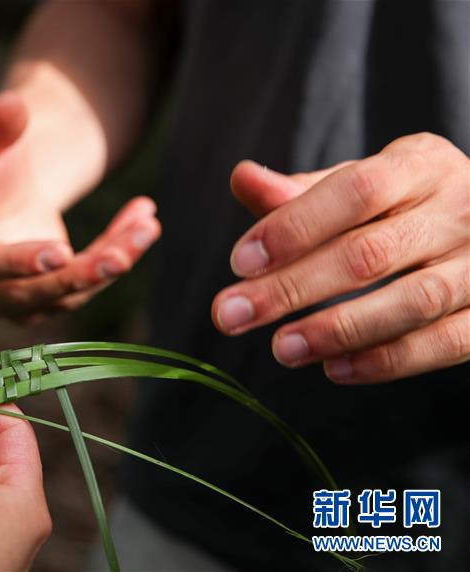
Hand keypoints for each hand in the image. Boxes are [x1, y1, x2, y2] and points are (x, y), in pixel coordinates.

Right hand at [0, 90, 160, 321]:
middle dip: (76, 276)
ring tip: (146, 227)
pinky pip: (80, 291)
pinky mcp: (38, 302)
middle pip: (21, 294)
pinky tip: (142, 224)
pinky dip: (113, 260)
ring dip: (106, 267)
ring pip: (59, 298)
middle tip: (123, 255)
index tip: (61, 251)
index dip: (12, 262)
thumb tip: (10, 105)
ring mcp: (2, 299)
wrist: (0, 185)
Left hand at [213, 133, 468, 383]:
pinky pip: (447, 342)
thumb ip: (299, 192)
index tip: (240, 262)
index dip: (295, 227)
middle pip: (370, 253)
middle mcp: (461, 208)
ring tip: (281, 348)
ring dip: (338, 330)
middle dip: (293, 287)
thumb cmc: (404, 203)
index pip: (356, 191)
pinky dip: (388, 360)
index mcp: (421, 165)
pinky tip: (334, 368)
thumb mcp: (359, 184)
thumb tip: (241, 177)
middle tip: (231, 315)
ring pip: (413, 301)